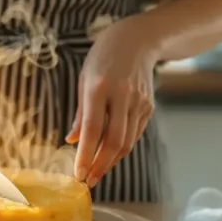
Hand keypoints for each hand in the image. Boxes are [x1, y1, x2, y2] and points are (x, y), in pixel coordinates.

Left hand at [66, 16, 158, 186]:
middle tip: (89, 181)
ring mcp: (138, 101)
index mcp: (99, 87)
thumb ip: (80, 112)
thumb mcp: (84, 79)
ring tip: (97, 173)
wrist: (137, 39)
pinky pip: (134, 134)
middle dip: (100, 166)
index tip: (78, 174)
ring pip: (127, 141)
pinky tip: (110, 156)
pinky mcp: (149, 106)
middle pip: (114, 141)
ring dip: (111, 161)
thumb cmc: (103, 59)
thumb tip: (72, 140)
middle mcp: (122, 95)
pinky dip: (121, 148)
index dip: (86, 155)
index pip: (92, 130)